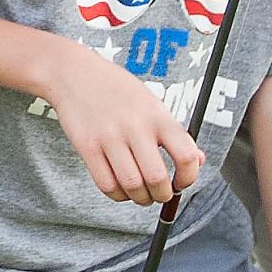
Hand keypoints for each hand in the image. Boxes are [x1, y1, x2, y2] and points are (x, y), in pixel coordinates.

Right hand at [42, 43, 202, 205]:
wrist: (74, 72)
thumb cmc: (116, 88)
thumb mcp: (151, 102)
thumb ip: (174, 132)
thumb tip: (198, 161)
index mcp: (157, 115)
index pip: (186, 156)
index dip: (189, 178)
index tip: (182, 182)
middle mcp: (135, 126)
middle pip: (158, 179)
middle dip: (162, 195)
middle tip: (159, 193)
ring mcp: (109, 137)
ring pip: (132, 186)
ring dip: (140, 198)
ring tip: (140, 192)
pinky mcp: (87, 147)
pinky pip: (107, 185)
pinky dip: (117, 195)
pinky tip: (120, 187)